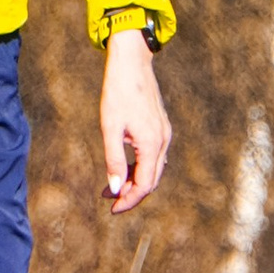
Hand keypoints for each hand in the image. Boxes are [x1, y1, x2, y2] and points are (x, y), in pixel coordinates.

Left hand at [102, 30, 171, 212]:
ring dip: (134, 180)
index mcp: (152, 144)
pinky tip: (123, 166)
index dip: (129, 200)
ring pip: (153, 169)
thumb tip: (114, 189)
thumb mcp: (110, 128)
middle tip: (109, 200)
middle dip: (131, 194)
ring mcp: (164, 134)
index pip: (144, 185)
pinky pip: (153, 156)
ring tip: (111, 185)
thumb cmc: (118, 92)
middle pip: (152, 180)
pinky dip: (139, 167)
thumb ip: (114, 160)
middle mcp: (163, 141)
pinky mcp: (160, 127)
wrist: (132, 63)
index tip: (112, 209)